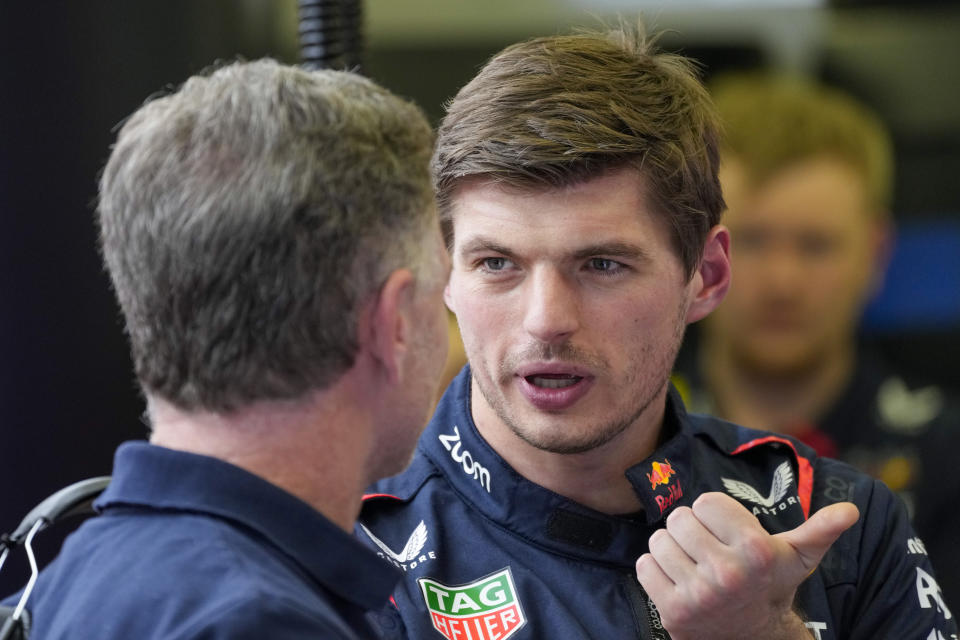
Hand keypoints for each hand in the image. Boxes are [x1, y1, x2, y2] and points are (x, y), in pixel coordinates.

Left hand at [635, 492, 858, 639]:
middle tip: (708, 550)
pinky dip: (656, 569)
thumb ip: (820, 530)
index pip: (706, 502)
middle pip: (679, 518)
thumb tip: (849, 510)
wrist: (753, 638)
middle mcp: (726, 572)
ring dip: (672, 548)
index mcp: (754, 550)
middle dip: (691, 530)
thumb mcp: (797, 558)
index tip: (728, 533)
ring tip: (694, 564)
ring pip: (659, 539)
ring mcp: (698, 594)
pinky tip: (679, 580)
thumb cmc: (770, 587)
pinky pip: (645, 565)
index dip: (715, 515)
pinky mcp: (672, 610)